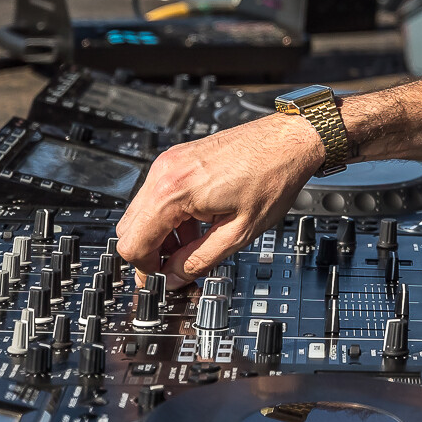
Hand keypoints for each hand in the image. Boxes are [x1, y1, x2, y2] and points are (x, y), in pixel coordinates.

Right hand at [114, 113, 321, 288]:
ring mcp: (169, 162)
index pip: (133, 244)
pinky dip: (169, 215)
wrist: (290, 139)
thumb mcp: (240, 231)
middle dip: (152, 253)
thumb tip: (174, 277)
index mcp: (174, 191)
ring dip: (161, 235)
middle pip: (130, 229)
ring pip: (142, 212)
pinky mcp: (178, 158)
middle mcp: (164, 172)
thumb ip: (200, 259)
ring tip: (194, 245)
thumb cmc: (273, 175)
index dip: (147, 271)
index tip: (162, 281)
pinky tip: (198, 223)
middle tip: (177, 267)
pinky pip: (157, 195)